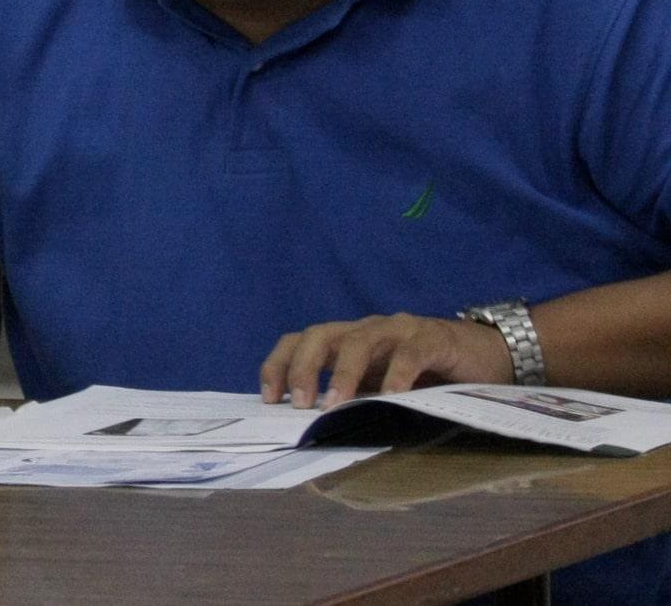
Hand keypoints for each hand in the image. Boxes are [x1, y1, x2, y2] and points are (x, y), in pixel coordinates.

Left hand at [260, 313, 515, 408]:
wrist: (489, 355)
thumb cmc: (429, 375)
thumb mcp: (384, 387)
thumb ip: (356, 396)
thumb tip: (315, 428)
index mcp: (349, 340)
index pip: (301, 341)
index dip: (280, 365)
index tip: (269, 399)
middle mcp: (368, 330)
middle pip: (320, 335)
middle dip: (303, 367)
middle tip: (299, 404)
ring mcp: (399, 330)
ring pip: (360, 340)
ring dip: (344, 373)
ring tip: (334, 404)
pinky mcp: (432, 339)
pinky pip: (409, 353)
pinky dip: (397, 375)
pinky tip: (392, 398)